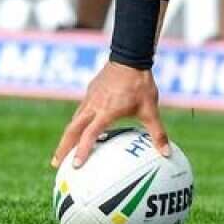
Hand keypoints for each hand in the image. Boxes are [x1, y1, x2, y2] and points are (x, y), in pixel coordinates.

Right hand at [51, 61, 169, 168]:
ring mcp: (90, 98)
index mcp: (106, 112)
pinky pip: (80, 111)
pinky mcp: (90, 92)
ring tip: (63, 151)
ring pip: (74, 120)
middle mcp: (93, 106)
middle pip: (72, 130)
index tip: (75, 166)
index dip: (81, 151)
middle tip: (57, 165)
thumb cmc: (141, 84)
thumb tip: (166, 153)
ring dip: (67, 136)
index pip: (89, 135)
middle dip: (62, 148)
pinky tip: (79, 129)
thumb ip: (158, 133)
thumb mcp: (151, 110)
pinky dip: (76, 123)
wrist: (130, 57)